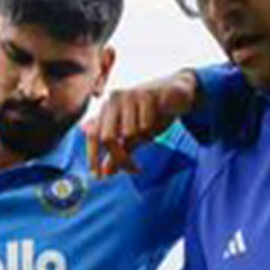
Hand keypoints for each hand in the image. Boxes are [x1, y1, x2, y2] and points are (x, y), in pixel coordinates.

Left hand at [82, 71, 197, 177]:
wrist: (176, 92)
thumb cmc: (152, 114)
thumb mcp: (135, 135)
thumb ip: (120, 150)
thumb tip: (106, 172)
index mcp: (106, 109)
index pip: (93, 135)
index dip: (93, 157)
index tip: (99, 177)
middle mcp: (113, 100)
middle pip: (108, 138)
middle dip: (120, 158)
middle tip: (135, 169)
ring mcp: (129, 96)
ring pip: (129, 133)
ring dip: (142, 140)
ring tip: (151, 133)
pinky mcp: (146, 95)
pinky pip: (146, 124)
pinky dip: (153, 129)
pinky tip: (159, 119)